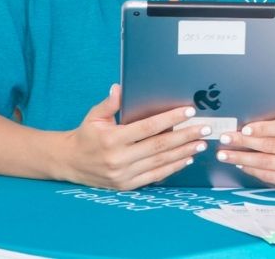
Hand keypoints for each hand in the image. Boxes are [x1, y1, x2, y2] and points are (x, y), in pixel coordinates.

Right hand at [57, 84, 210, 189]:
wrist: (70, 162)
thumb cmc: (86, 135)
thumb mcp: (94, 116)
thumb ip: (110, 103)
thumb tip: (120, 88)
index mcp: (112, 139)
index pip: (148, 127)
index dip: (170, 119)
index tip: (189, 111)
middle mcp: (119, 158)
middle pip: (159, 145)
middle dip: (185, 136)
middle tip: (205, 128)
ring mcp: (124, 175)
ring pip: (160, 162)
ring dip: (184, 152)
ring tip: (201, 143)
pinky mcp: (127, 186)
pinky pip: (155, 176)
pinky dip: (173, 168)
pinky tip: (187, 158)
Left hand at [217, 101, 274, 190]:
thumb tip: (272, 100)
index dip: (264, 128)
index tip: (244, 129)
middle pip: (272, 146)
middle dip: (245, 142)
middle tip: (225, 139)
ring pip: (267, 163)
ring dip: (242, 158)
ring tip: (224, 155)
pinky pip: (269, 177)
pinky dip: (252, 170)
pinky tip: (239, 165)